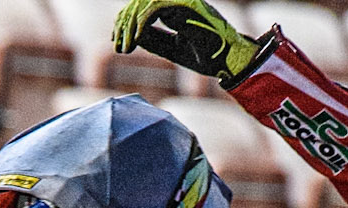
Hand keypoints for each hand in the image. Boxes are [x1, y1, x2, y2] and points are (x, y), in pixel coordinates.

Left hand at [112, 0, 263, 84]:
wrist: (230, 61)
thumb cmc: (208, 57)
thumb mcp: (174, 49)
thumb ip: (155, 40)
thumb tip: (131, 36)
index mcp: (176, 8)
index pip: (143, 7)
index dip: (127, 22)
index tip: (118, 42)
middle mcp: (178, 1)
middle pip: (140, 2)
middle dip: (124, 22)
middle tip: (117, 43)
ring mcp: (183, 0)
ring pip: (145, 1)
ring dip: (130, 24)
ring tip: (124, 46)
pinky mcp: (185, 3)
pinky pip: (155, 7)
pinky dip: (142, 22)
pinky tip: (135, 40)